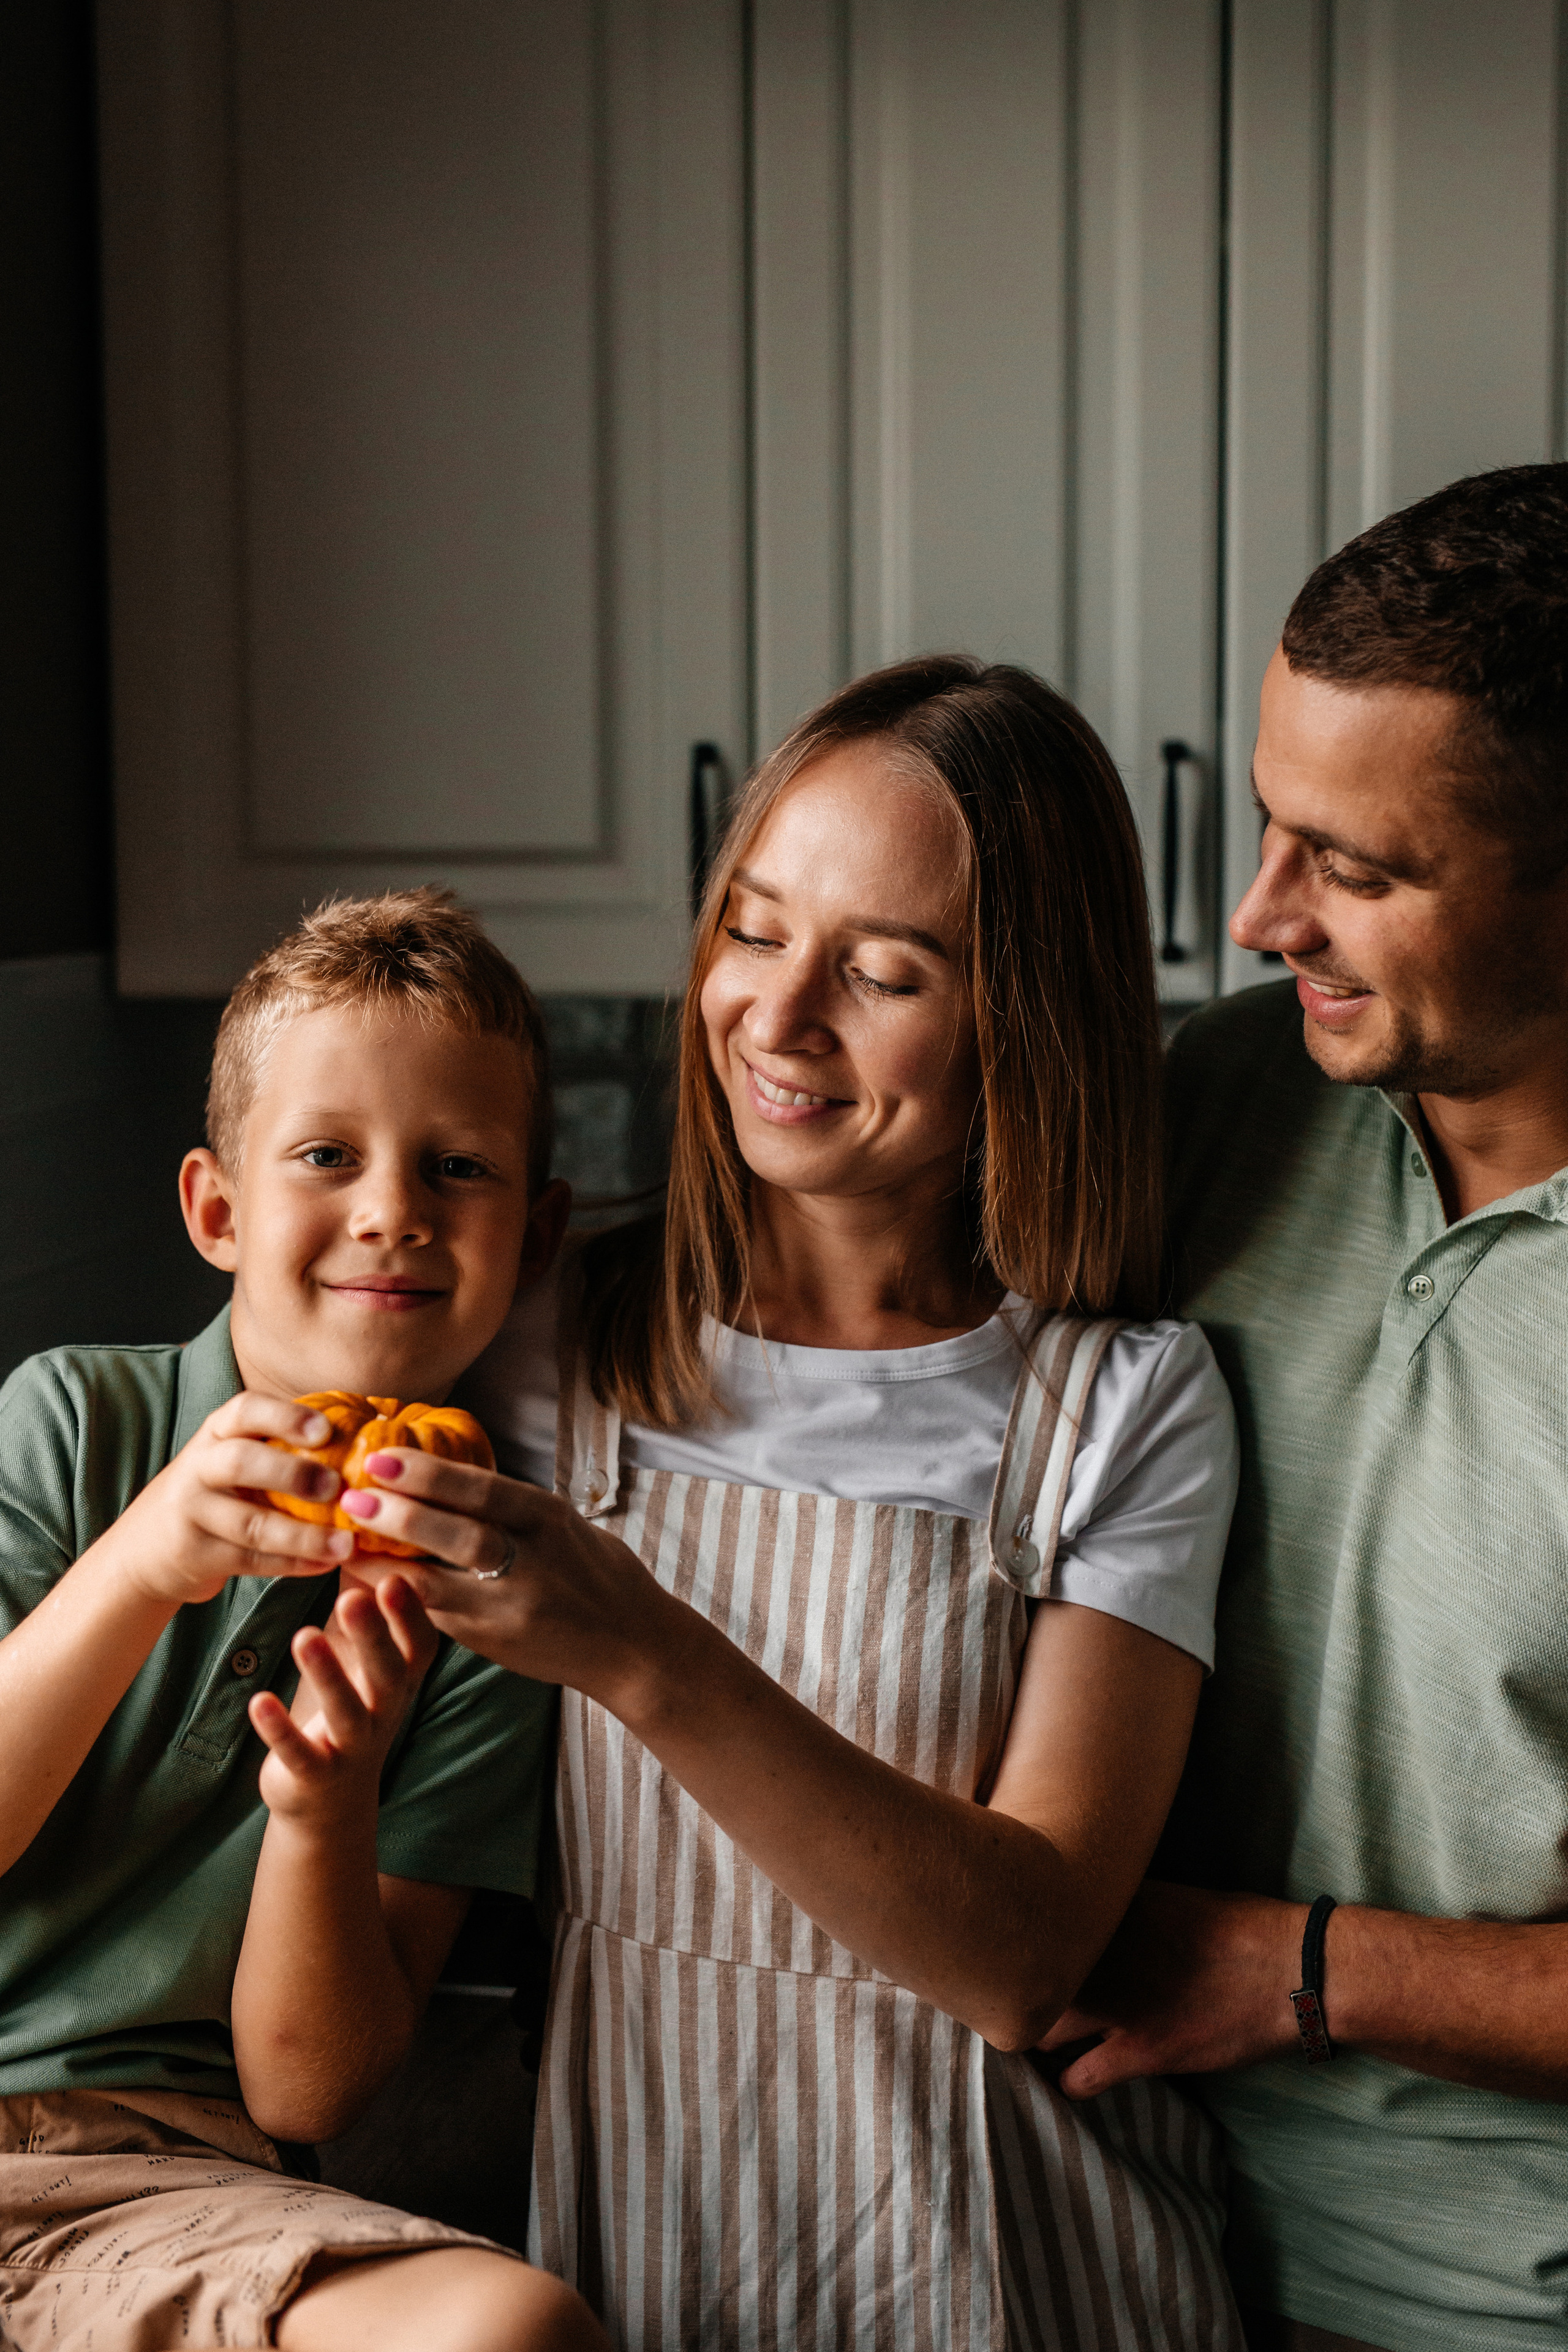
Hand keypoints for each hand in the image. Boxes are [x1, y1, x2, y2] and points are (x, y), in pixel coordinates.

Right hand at [104, 1394, 355, 1608]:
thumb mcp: (233, 1458)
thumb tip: (371, 1419)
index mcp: (215, 1433)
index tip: (326, 1430)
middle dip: (292, 1473)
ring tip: (347, 1544)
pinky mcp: (195, 1555)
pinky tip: (325, 1564)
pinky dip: (292, 1564)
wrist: (145, 1549)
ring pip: (251, 1523)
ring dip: (304, 1535)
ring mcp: (192, 1513)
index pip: (245, 1410)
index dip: (285, 1417)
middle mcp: (198, 1467)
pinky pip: (251, 1560)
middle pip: (241, 1462)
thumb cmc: (216, 1493)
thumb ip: (282, 1443)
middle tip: (337, 1486)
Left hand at [249, 1575, 439, 1830]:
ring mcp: (352, 1747)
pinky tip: (259, 1701)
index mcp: (399, 1681)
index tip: (396, 1576)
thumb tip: (359, 1532)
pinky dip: (280, 1729)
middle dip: (372, 1635)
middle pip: (387, 1673)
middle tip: (351, 1596)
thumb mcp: (361, 1661)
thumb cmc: (347, 1707)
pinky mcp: (314, 1775)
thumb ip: (364, 1606)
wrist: (329, 1801)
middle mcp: (384, 1713)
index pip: (419, 1645)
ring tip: (303, 1637)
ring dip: (327, 1674)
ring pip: (347, 1712)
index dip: (411, 1615)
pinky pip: (299, 1754)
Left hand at [330, 1449, 674, 1710]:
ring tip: (345, 1541)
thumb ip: (514, 1508)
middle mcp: (535, 1564)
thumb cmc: (597, 1575)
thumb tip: (447, 1476)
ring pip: (438, 1584)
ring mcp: (513, 1609)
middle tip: (353, 1495)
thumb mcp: (565, 1527)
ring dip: (387, 1561)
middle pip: (460, 1535)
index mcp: (551, 1521)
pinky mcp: (494, 1644)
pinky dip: (398, 1595)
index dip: (428, 1474)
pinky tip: (366, 1580)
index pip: (484, 1490)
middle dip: (401, 1514)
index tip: (381, 1458)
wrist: (631, 1648)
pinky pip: (435, 1616)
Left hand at [1038, 1880, 1307, 2096]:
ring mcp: (1121, 2003)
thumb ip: (1122, 1907)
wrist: (1292, 1971)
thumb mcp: (1171, 1898)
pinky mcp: (1144, 2050)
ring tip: (1037, 2042)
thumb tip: (1085, 1912)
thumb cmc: (1239, 1928)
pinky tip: (1072, 2079)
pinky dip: (1070, 2083)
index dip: (1016, 1939)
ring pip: (1041, 2027)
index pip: (1037, 1920)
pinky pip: (1080, 2078)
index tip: (1004, 1951)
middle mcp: (1105, 1952)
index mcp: (1111, 1909)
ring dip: (1036, 2036)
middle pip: (1026, 1972)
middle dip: (1013, 1989)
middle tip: (1011, 2003)